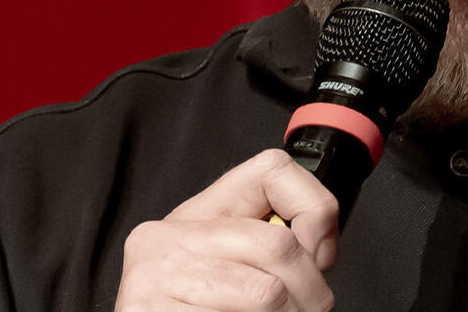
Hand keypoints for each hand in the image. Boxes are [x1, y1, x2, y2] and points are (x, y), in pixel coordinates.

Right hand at [116, 149, 338, 310]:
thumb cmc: (192, 307)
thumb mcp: (229, 264)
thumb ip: (271, 243)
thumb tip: (320, 254)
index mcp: (193, 214)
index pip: (272, 170)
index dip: (313, 209)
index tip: (319, 254)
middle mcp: (165, 237)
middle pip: (278, 244)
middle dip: (310, 287)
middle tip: (310, 309)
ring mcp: (152, 276)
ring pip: (267, 294)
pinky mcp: (147, 311)